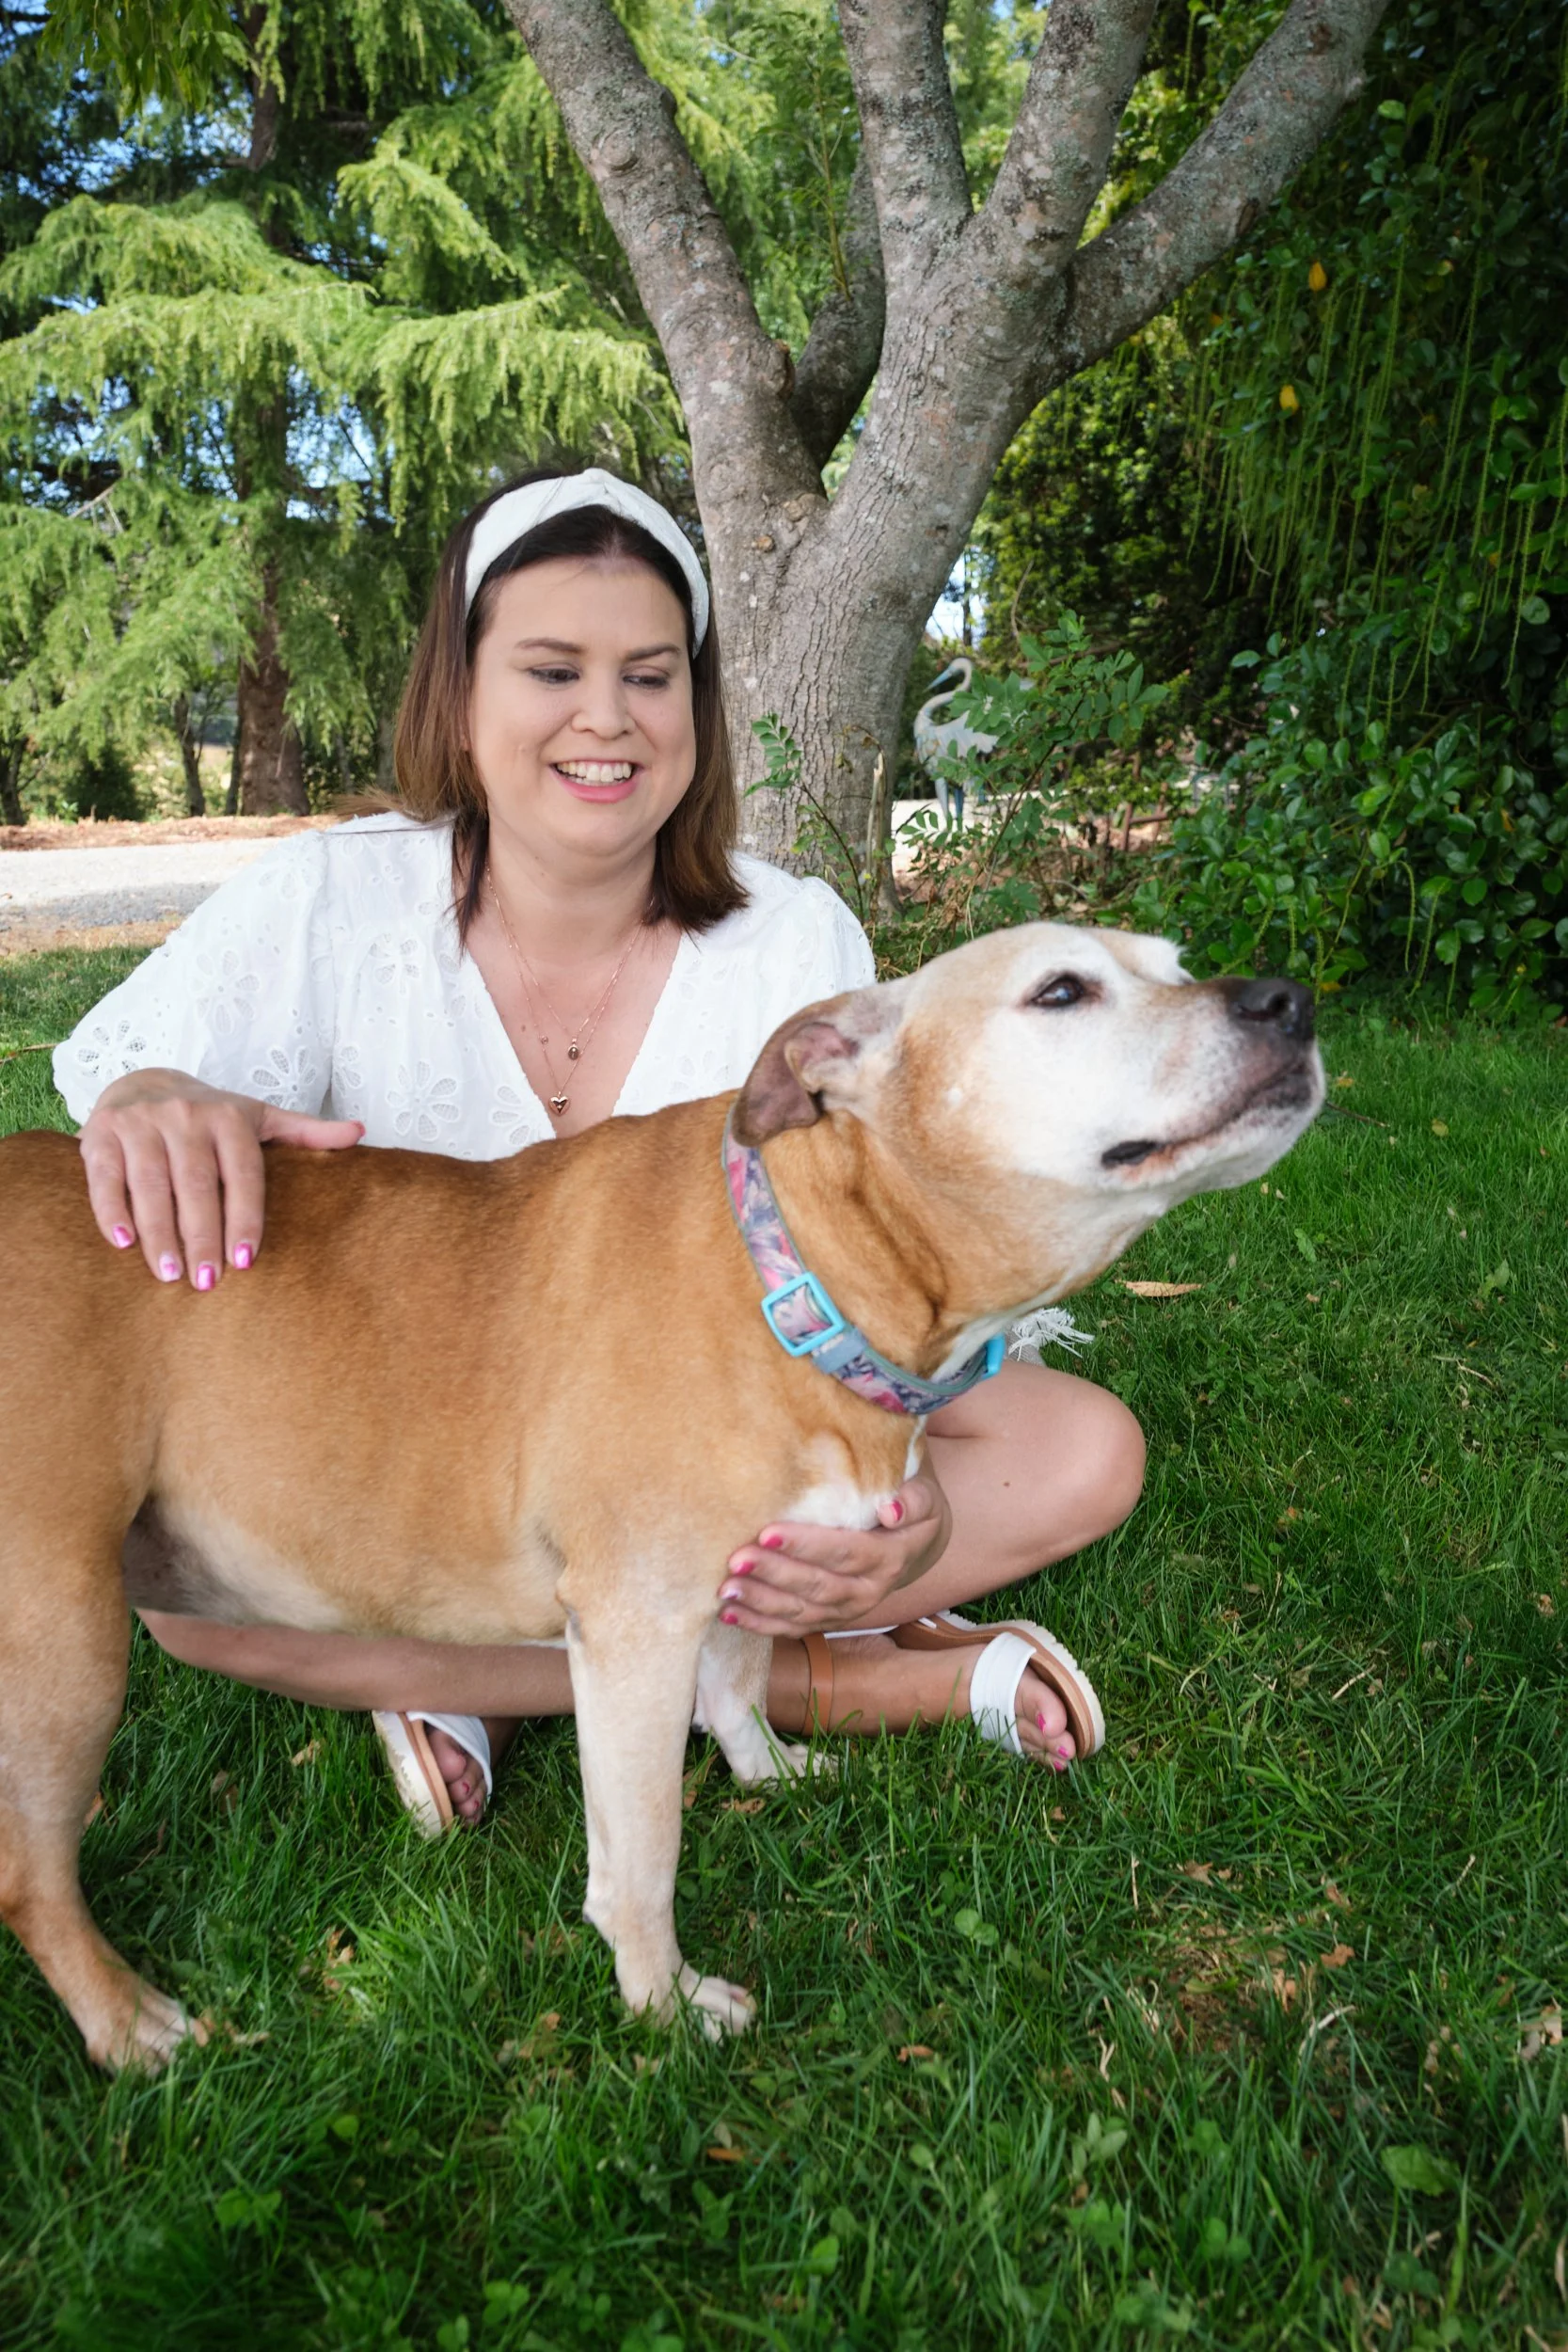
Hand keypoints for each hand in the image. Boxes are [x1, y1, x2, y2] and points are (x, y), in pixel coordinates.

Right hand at [79, 1067, 362, 1288]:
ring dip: (159, 1232)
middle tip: (205, 1281)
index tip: (246, 1261)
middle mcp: (185, 1116)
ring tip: (168, 1274)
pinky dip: (111, 1209)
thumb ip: (305, 1131)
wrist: (144, 1080)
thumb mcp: (258, 1117)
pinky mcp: (101, 1133)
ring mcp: (141, 1123)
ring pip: (151, 1183)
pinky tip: (122, 1243)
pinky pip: (106, 1177)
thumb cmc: (210, 1114)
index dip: (244, 1218)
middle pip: (195, 1184)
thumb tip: (360, 1133)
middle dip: (201, 1235)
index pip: (242, 1174)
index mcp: (229, 1117)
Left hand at [715, 1473, 950, 1636]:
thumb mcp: (924, 1496)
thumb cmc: (908, 1506)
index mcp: (890, 1558)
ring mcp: (847, 1611)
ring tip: (726, 1589)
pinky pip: (792, 1627)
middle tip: (736, 1559)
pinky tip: (728, 1614)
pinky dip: (759, 1624)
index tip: (768, 1533)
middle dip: (774, 1574)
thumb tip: (889, 1510)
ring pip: (801, 1611)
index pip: (845, 1552)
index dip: (807, 1546)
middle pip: (817, 1585)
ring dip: (761, 1602)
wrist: (913, 1544)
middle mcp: (869, 1591)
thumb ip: (912, 1500)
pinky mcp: (828, 1620)